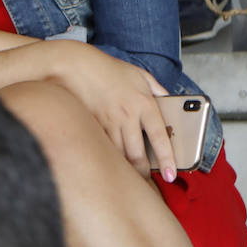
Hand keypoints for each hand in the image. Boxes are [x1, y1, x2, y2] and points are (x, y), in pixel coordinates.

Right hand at [37, 39, 175, 179]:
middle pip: (138, 154)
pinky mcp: (93, 125)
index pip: (161, 138)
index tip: (170, 175)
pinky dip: (109, 157)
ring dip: (126, 168)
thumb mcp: (140, 74)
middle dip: (144, 172)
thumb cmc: (108, 68)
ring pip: (120, 155)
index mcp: (145, 103)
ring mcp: (108, 122)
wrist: (76, 65)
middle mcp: (128, 116)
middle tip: (148, 181)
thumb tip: (169, 100)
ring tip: (131, 176)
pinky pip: (103, 147)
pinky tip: (112, 162)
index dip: (167, 160)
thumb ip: (157, 89)